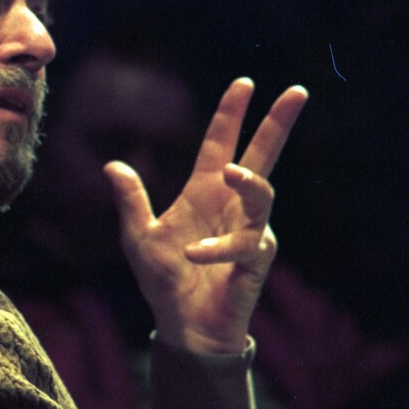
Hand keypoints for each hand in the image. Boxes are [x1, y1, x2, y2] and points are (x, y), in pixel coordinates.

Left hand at [103, 78, 307, 353]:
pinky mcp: (253, 262)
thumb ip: (131, 200)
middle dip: (277, 125)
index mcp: (204, 192)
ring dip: (249, 183)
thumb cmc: (164, 279)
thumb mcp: (138, 236)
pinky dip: (218, 248)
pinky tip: (194, 254)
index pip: (220, 144)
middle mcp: (231, 206)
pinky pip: (244, 247)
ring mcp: (247, 231)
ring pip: (262, 197)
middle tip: (296, 91)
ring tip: (233, 172)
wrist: (181, 325)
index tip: (244, 83)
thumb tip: (112, 164)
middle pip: (262, 157)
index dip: (231, 114)